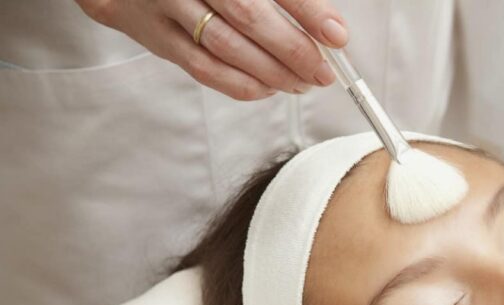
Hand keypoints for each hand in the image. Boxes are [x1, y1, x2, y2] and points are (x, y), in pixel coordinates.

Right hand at [75, 0, 348, 99]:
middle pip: (248, 16)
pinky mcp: (159, 37)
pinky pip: (204, 69)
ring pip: (226, 48)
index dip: (308, 12)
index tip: (336, 35)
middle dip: (294, 50)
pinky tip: (268, 89)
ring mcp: (169, 5)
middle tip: (322, 71)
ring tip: (302, 83)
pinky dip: (242, 85)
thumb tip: (326, 27)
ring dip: (272, 73)